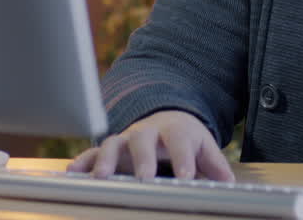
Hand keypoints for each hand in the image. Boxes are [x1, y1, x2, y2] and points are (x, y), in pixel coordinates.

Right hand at [66, 110, 234, 181]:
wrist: (166, 119)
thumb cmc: (185, 138)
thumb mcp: (204, 146)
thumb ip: (215, 164)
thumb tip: (228, 183)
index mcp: (175, 130)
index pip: (180, 141)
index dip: (183, 158)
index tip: (186, 176)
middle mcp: (147, 132)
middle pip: (143, 139)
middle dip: (143, 158)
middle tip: (144, 178)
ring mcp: (126, 139)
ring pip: (113, 144)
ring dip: (105, 160)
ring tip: (101, 178)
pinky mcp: (110, 149)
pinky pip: (92, 152)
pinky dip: (82, 162)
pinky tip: (73, 174)